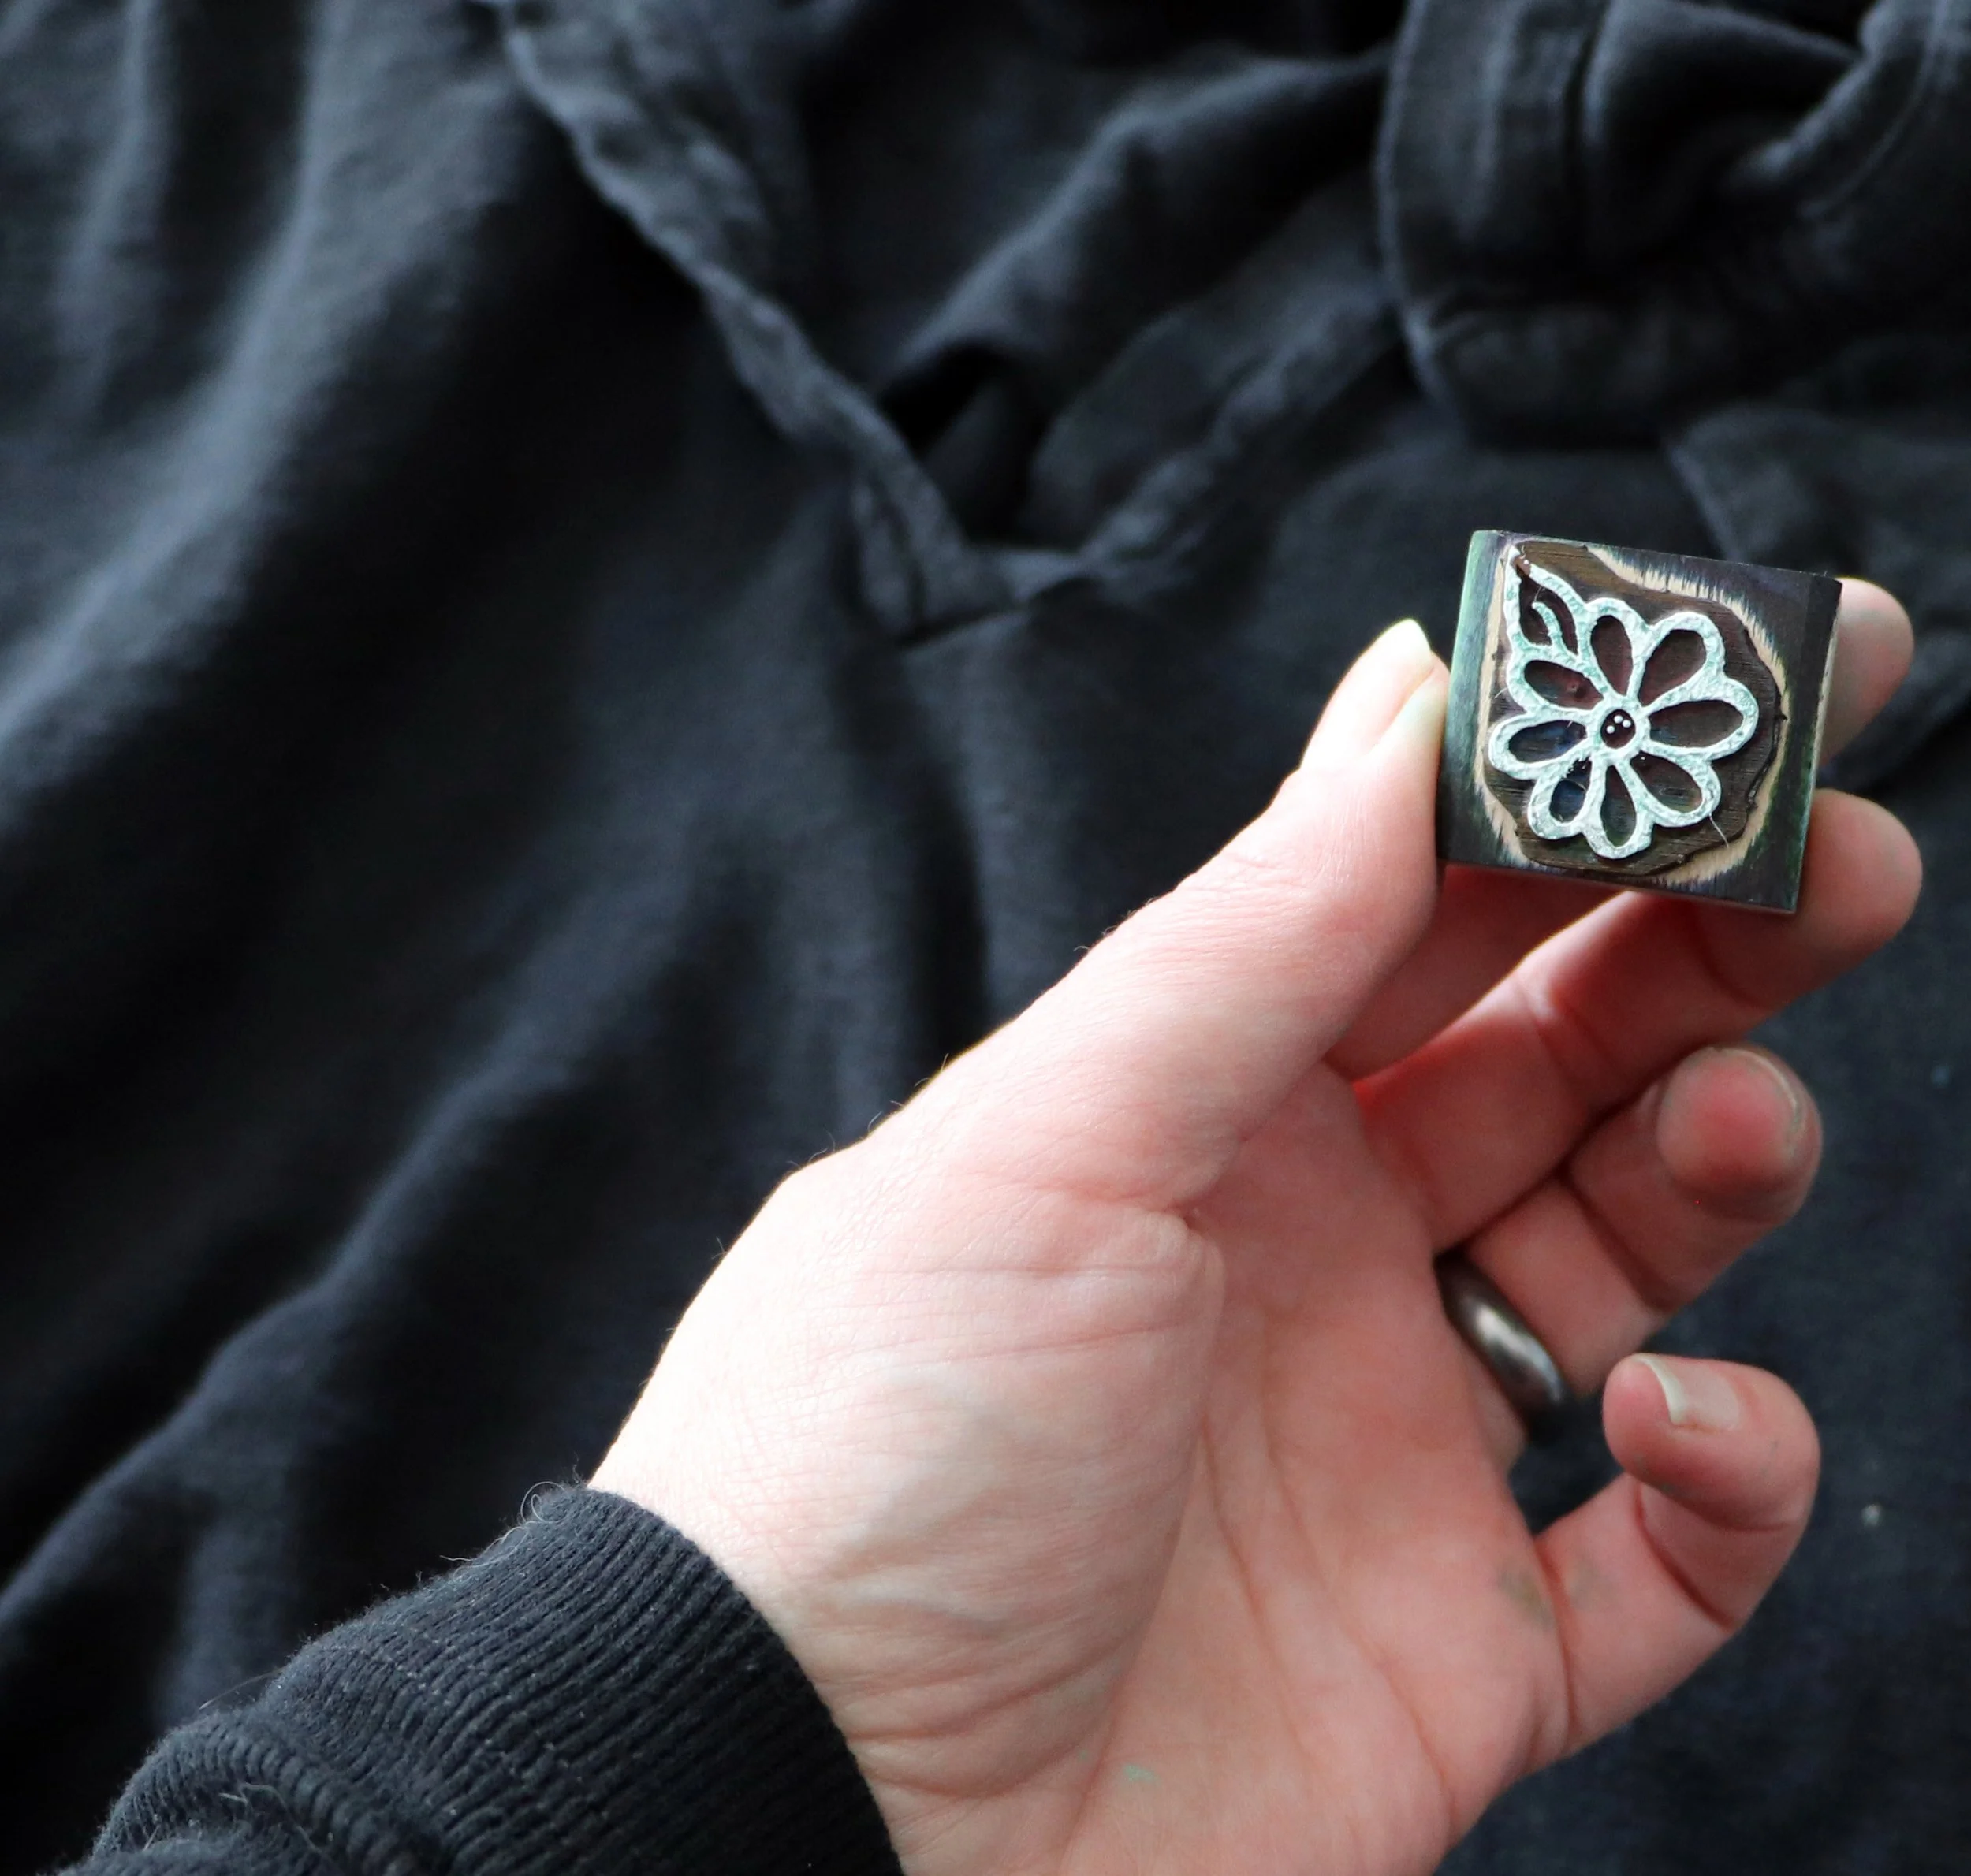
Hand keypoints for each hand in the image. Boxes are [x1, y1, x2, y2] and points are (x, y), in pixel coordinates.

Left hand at [595, 587, 1918, 1875]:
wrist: (809, 1820)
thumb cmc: (874, 1455)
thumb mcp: (1042, 1149)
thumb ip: (1242, 939)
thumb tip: (1407, 699)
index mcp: (1189, 1120)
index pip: (1413, 915)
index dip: (1570, 800)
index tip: (1726, 688)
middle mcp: (1298, 1261)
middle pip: (1547, 1061)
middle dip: (1699, 948)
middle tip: (1843, 857)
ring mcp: (1386, 1452)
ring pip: (1624, 1262)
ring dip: (1715, 1164)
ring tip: (1729, 1116)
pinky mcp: (1459, 1649)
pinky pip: (1663, 1557)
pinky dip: (1726, 1484)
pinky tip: (1676, 1421)